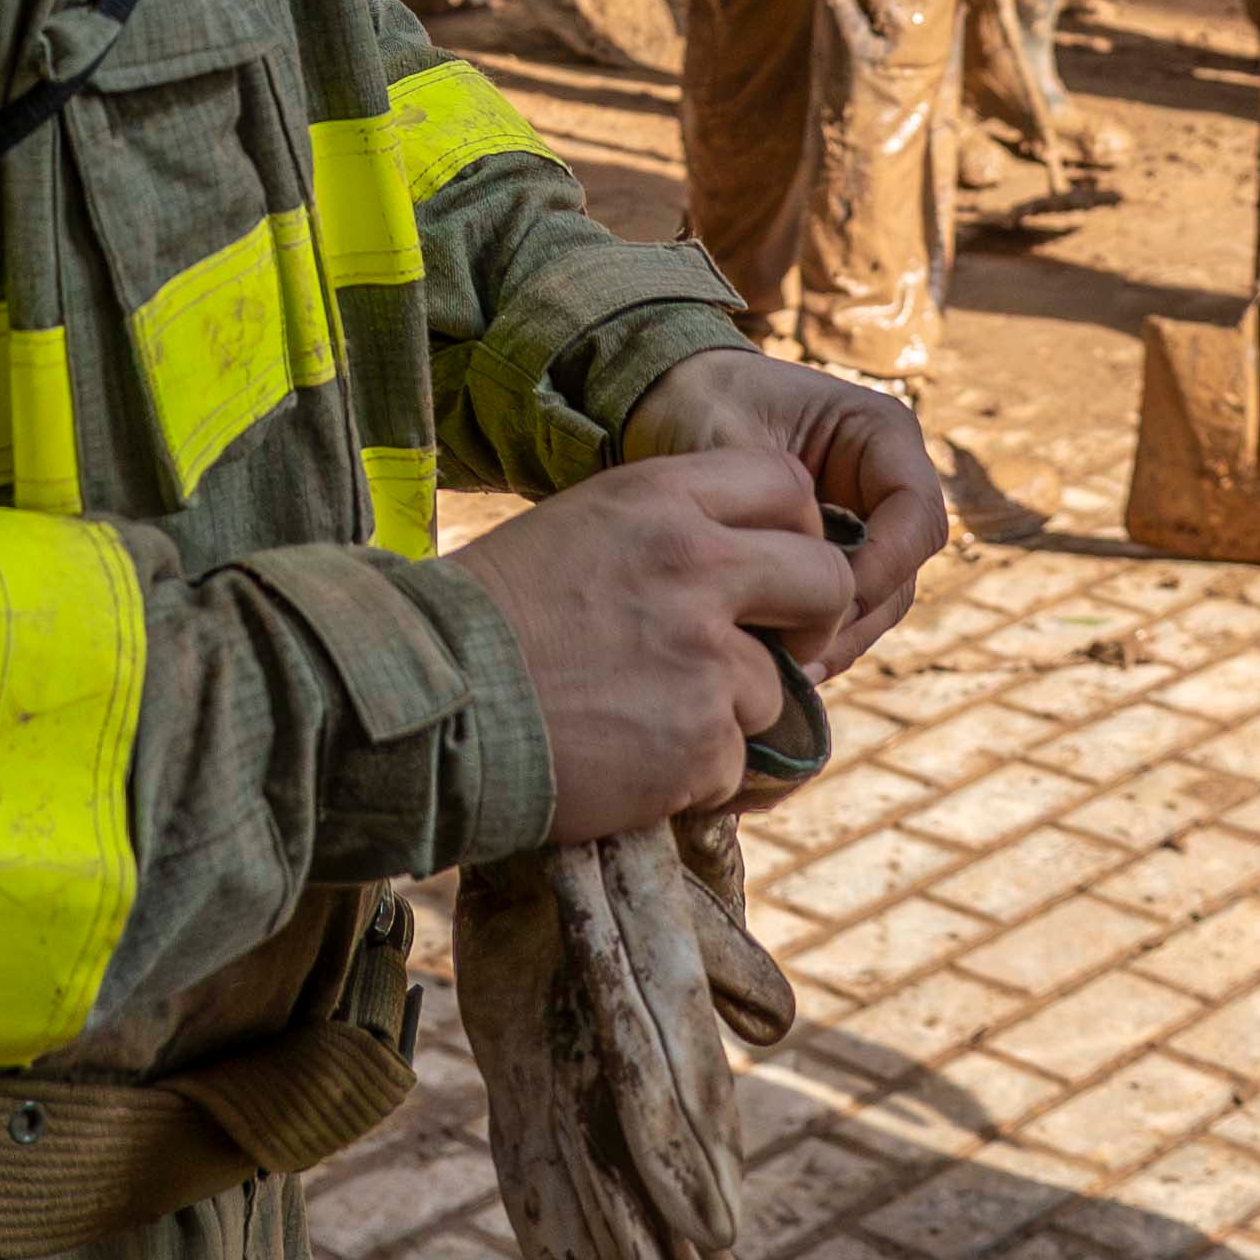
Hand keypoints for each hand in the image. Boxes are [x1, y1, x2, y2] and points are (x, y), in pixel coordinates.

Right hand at [450, 449, 860, 842]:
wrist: (432, 704)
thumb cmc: (489, 617)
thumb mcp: (578, 529)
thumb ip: (667, 533)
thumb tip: (743, 566)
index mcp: (659, 499)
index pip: (787, 487)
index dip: (797, 533)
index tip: (776, 570)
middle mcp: (696, 566)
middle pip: (826, 580)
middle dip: (811, 620)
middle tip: (773, 649)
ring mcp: (706, 656)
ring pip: (776, 688)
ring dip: (727, 711)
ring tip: (643, 715)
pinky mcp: (702, 740)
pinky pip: (736, 761)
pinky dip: (693, 772)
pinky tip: (628, 759)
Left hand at [615, 347, 947, 672]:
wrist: (675, 402)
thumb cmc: (704, 402)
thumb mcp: (730, 439)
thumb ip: (763, 501)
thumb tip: (793, 582)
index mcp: (881, 436)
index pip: (917, 516)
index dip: (884, 566)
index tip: (827, 600)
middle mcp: (887, 484)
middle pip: (903, 573)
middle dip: (855, 618)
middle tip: (801, 656)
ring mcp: (868, 527)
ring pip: (879, 604)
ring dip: (839, 640)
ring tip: (789, 673)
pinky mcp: (839, 561)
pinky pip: (845, 612)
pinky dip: (820, 640)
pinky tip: (782, 668)